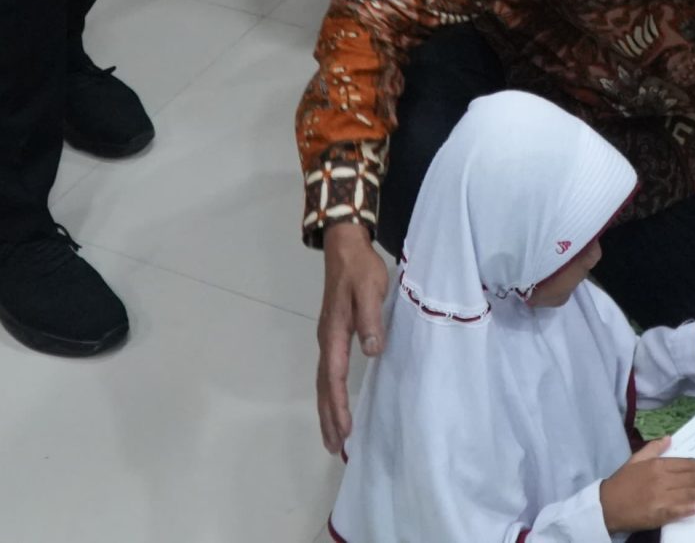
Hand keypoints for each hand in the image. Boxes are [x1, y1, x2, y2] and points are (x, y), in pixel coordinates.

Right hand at [317, 222, 389, 456]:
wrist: (344, 246)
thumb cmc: (360, 269)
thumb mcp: (371, 290)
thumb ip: (371, 319)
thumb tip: (371, 351)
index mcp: (335, 332)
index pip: (335, 377)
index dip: (339, 405)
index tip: (345, 429)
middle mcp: (326, 340)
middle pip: (324, 386)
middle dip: (328, 417)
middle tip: (334, 447)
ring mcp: (326, 338)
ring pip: (323, 381)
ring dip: (327, 409)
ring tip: (332, 437)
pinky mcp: (332, 334)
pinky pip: (328, 372)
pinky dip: (330, 393)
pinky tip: (335, 403)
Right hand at [600, 438, 694, 530]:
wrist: (606, 505)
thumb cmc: (622, 482)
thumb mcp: (636, 460)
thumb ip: (653, 449)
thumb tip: (669, 438)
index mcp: (658, 465)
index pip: (688, 464)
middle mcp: (661, 479)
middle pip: (694, 479)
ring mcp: (660, 497)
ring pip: (691, 494)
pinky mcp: (657, 513)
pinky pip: (677, 510)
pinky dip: (690, 508)